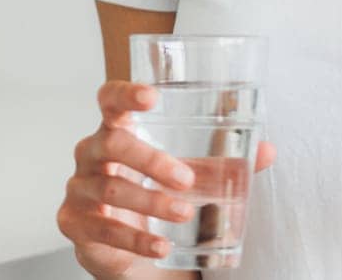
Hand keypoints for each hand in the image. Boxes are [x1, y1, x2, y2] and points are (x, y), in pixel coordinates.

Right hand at [57, 79, 276, 278]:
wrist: (125, 246)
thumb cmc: (153, 193)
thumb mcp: (186, 174)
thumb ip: (222, 162)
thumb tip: (267, 151)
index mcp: (116, 130)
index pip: (109, 100)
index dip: (126, 94)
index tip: (152, 96)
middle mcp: (91, 154)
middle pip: (112, 144)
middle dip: (151, 159)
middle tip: (186, 178)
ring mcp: (79, 190)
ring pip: (111, 190)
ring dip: (151, 202)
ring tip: (185, 212)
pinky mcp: (75, 225)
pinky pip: (104, 231)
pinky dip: (137, 241)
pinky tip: (162, 247)